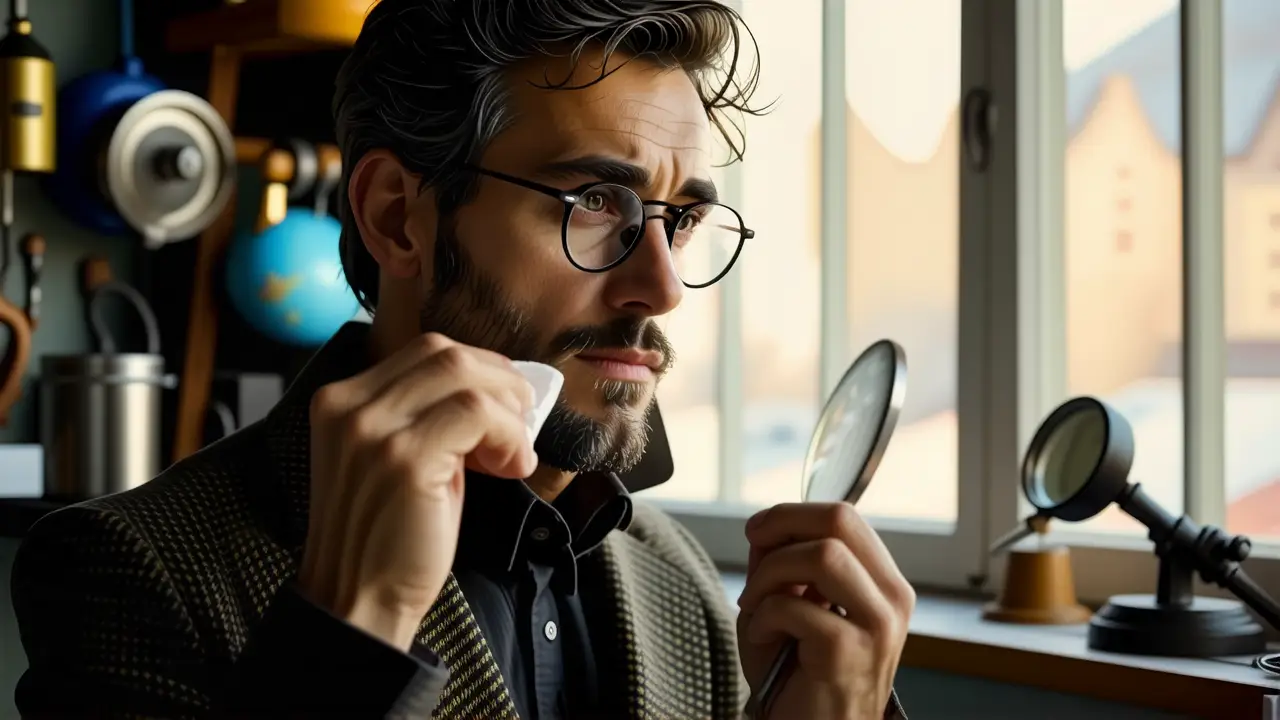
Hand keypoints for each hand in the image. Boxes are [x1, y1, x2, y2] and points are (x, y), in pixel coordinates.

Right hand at [296, 333, 536, 650]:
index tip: (505, 405)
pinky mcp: (403, 458)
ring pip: (465, 377)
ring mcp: (372, 429)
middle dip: (499, 382)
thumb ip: (429, 416)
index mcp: (341, 401)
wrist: (358, 601)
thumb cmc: (388, 538)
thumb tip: (499, 390)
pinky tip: (511, 468)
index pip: (426, 352)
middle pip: (445, 354)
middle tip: (522, 422)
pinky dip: (509, 436)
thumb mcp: (398, 458)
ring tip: (513, 455)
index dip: (479, 371)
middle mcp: (348, 406)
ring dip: (508, 413)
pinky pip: (478, 415)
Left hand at [737, 503, 914, 719]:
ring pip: (822, 555)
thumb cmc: (799, 675)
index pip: (844, 516)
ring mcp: (877, 626)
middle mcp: (891, 599)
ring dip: (771, 574)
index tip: (758, 530)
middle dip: (782, 525)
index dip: (792, 513)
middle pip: (840, 520)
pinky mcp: (848, 653)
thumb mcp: (791, 606)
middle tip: (754, 550)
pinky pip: (791, 607)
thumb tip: (766, 526)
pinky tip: (762, 638)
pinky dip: (762, 617)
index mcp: (883, 582)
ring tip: (756, 605)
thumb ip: (783, 564)